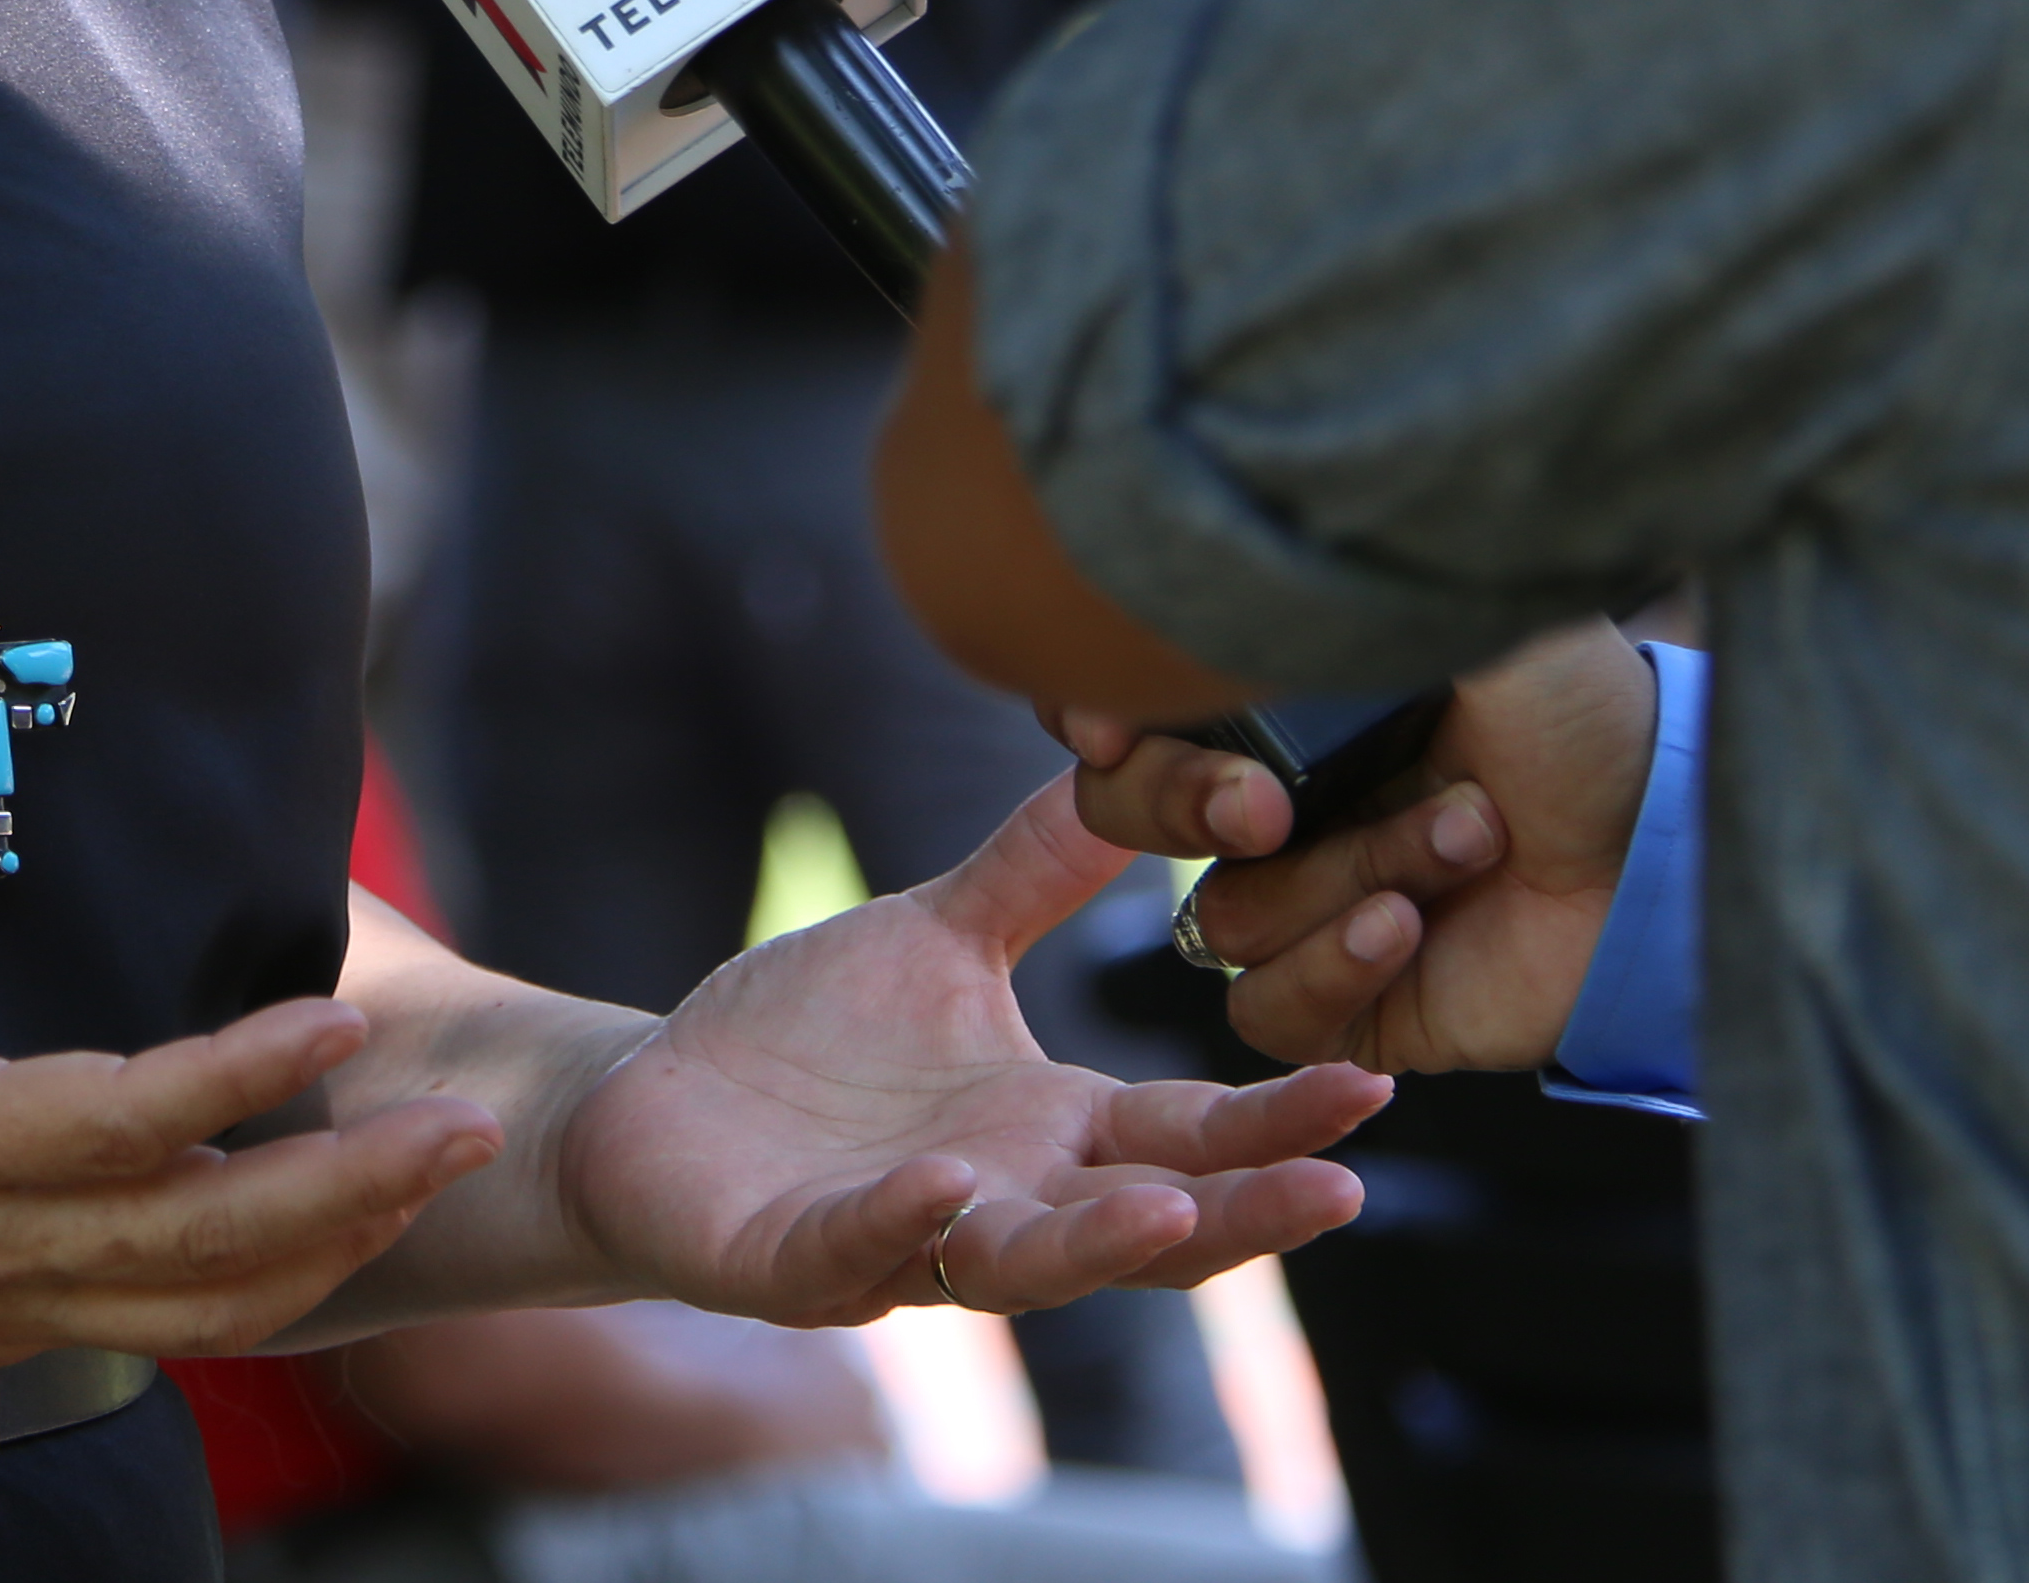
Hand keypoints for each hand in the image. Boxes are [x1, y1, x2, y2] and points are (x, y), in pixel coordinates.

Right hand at [0, 700, 500, 1366]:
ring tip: (428, 1172)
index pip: (108, 1123)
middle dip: (346, 1188)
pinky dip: (260, 1291)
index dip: (231, 1078)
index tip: (338, 1021)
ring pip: (194, 1309)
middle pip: (193, 1242)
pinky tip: (326, 1235)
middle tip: (468, 1124)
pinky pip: (159, 1327)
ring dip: (327, 1245)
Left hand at [545, 780, 1378, 1323]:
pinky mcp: (792, 1262)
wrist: (653, 1099)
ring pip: (1021, 1265)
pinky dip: (900, 1225)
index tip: (1375, 1085)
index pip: (1188, 1137)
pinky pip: (854, 1252)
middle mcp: (1000, 1198)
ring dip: (1098, 1248)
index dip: (1277, 1121)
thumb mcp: (945, 935)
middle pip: (1145, 1224)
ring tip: (1174, 1216)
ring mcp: (903, 1242)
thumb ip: (1044, 868)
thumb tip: (1148, 764)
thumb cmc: (810, 1039)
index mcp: (1048, 1129)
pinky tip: (941, 1184)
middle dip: (1241, 1214)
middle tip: (1339, 1186)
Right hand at [1082, 621, 1658, 1074]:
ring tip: (1462, 837)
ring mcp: (1309, 902)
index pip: (1125, 700)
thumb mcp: (1451, 613)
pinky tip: (1412, 926)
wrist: (1674, 845)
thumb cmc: (1578, 717)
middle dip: (1183, 804)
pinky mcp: (1352, 1003)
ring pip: (1225, 912)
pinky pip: (1269, 1007)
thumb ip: (1320, 594)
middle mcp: (1276, 797)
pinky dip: (1334, 966)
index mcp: (1278, 698)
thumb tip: (1215, 567)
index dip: (1098, 708)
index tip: (1114, 716)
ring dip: (1342, 876)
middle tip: (1266, 800)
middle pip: (1125, 812)